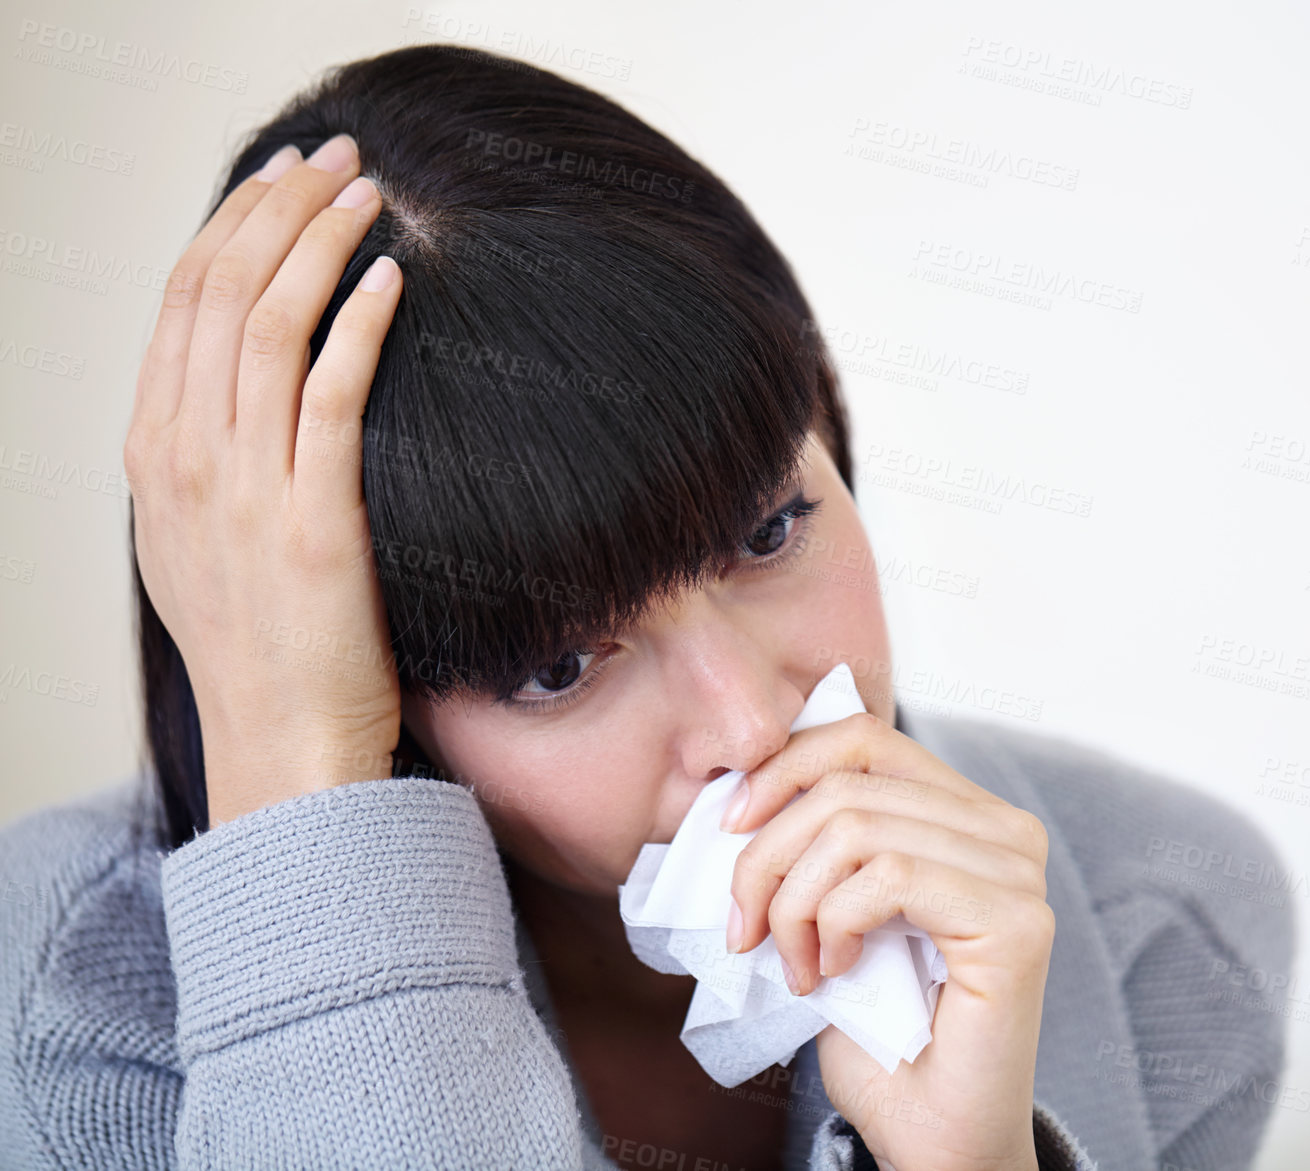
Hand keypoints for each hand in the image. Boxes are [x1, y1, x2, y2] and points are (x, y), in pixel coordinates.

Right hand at [123, 134, 405, 827]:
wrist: (282, 743)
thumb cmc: (260, 648)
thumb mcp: (202, 542)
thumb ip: (209, 460)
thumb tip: (241, 389)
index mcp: (154, 454)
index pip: (181, 304)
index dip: (233, 225)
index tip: (281, 179)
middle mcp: (185, 460)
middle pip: (220, 294)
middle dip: (277, 209)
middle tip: (334, 160)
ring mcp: (243, 489)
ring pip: (267, 327)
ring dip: (320, 246)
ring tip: (368, 195)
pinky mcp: (312, 518)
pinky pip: (329, 396)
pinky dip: (358, 328)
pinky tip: (390, 281)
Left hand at [724, 711, 1051, 1170]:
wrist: (931, 1138)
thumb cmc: (885, 1038)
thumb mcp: (833, 914)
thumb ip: (817, 844)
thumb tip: (740, 790)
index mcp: (968, 815)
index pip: (864, 738)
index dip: (783, 768)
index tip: (731, 829)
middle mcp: (1007, 831)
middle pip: (849, 783)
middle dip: (769, 856)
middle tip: (747, 931)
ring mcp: (1018, 873)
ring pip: (857, 828)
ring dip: (795, 902)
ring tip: (795, 964)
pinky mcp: (1015, 920)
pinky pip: (887, 875)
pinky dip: (834, 923)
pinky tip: (835, 972)